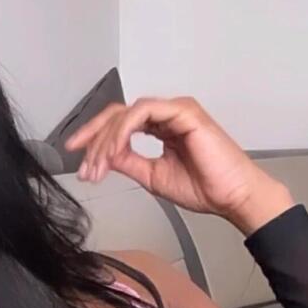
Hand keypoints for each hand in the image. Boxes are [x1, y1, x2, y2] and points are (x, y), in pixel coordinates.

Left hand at [64, 95, 294, 233]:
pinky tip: (114, 152)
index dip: (94, 137)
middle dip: (94, 140)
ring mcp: (175, 110)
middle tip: (83, 167)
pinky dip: (124, 131)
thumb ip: (128, 162)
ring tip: (98, 166)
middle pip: (118, 115)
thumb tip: (104, 156)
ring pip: (126, 114)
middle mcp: (167, 115)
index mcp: (161, 127)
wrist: (231, 197)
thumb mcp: (152, 176)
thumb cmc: (204, 188)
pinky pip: (143, 113)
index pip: (120, 123)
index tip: (76, 156)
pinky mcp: (184, 112)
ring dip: (106, 140)